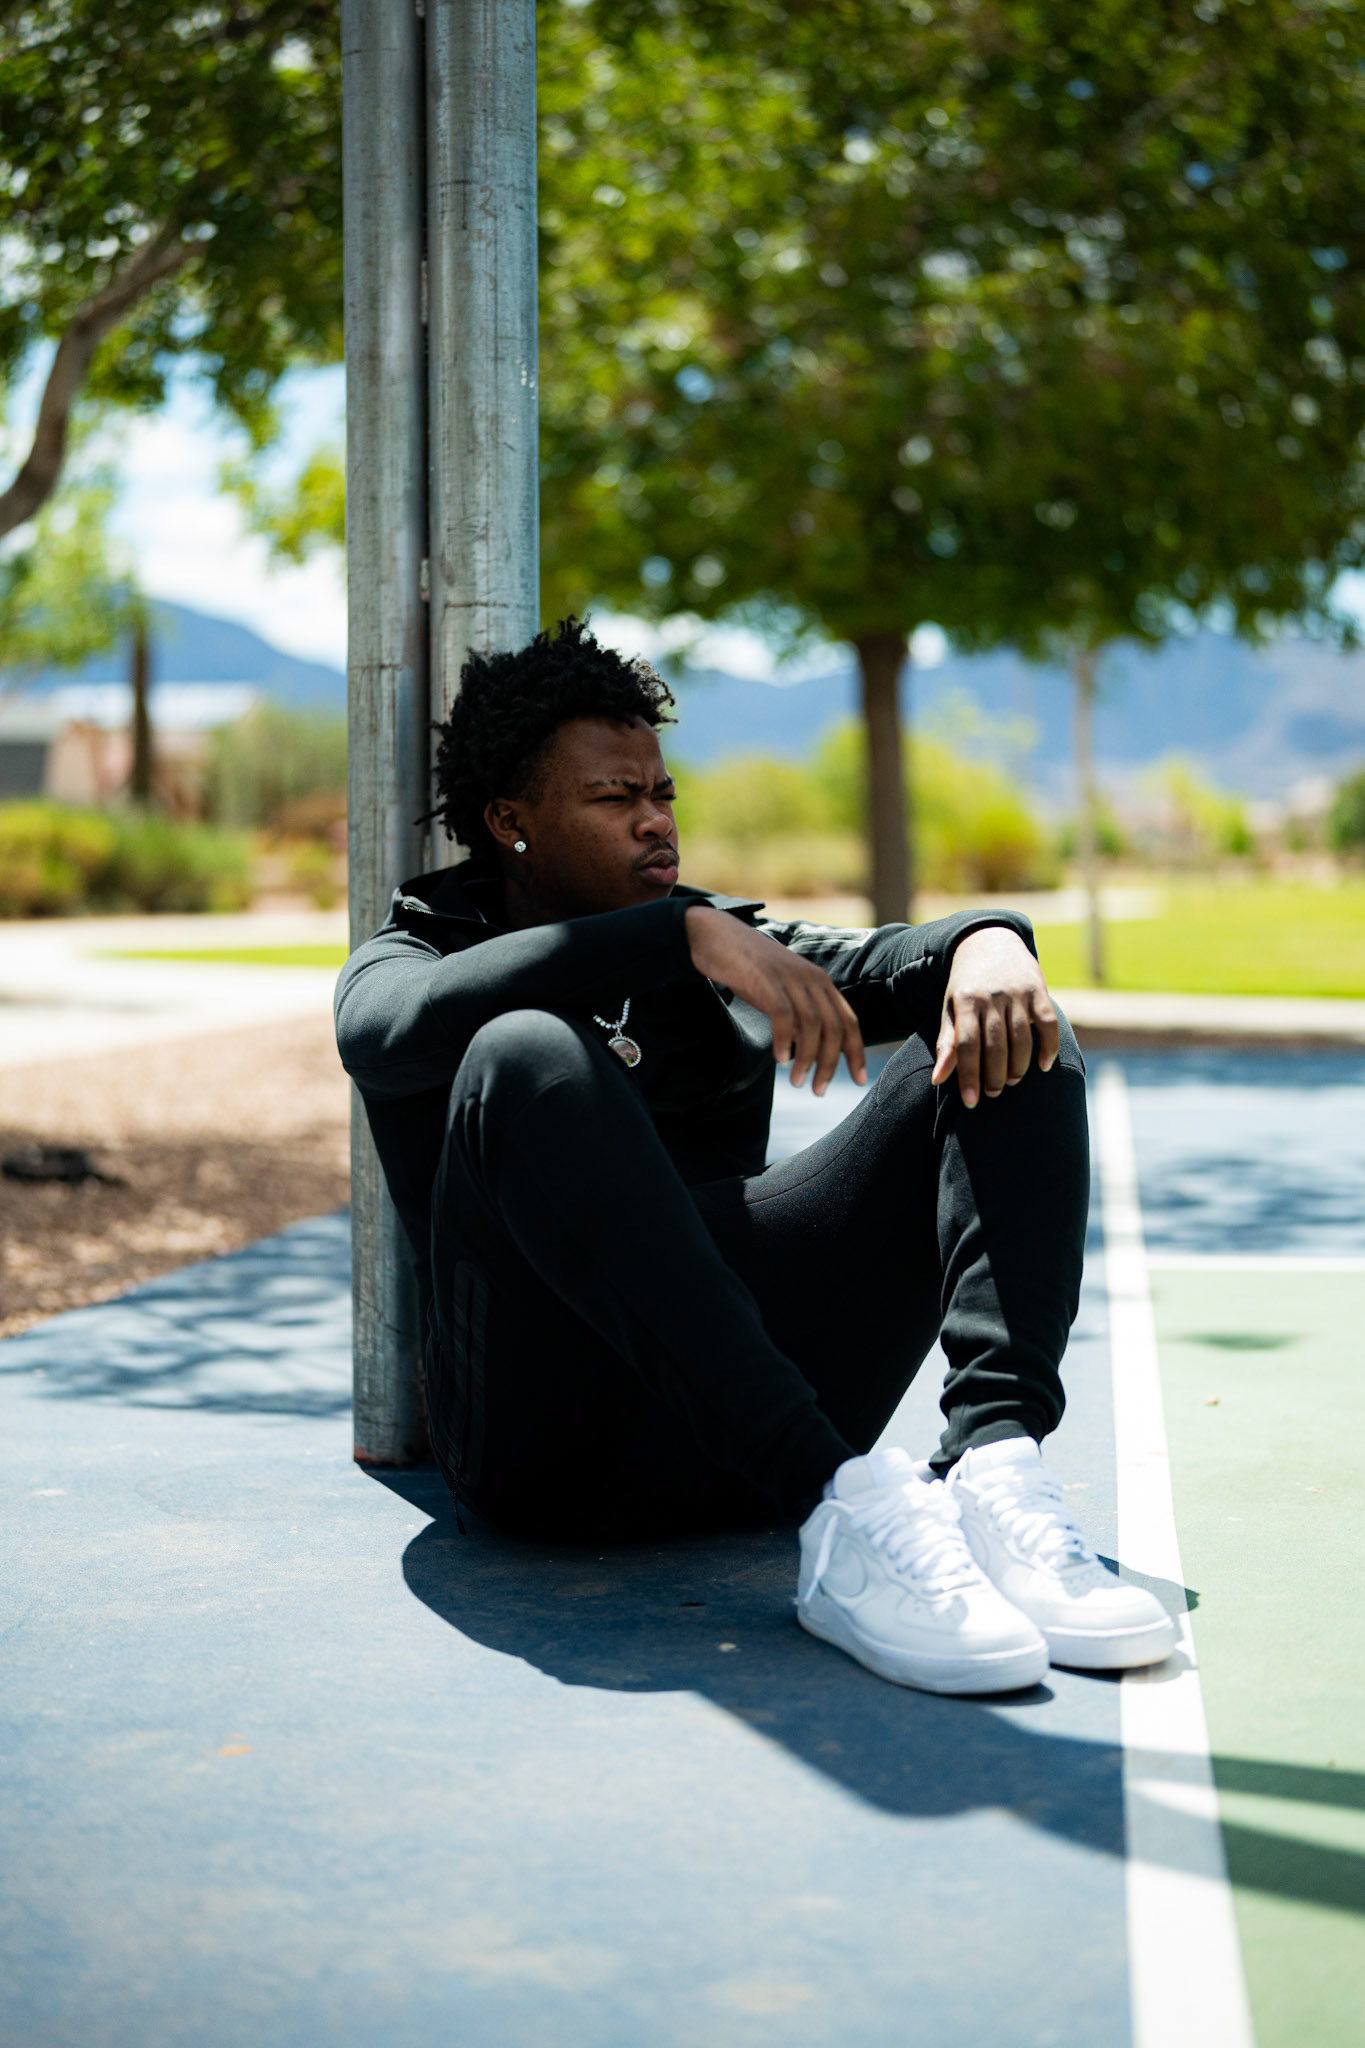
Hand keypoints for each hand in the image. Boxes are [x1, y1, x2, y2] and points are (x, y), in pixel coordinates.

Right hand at [685, 905, 866, 1093]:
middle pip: (834, 1028)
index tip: (860, 1080)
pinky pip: (784, 1015)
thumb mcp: (783, 992)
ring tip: (797, 1082)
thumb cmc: (750, 970)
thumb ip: (799, 1016)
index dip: (856, 1053)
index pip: (849, 1021)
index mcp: (821, 982)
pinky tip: (781, 1059)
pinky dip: (785, 1040)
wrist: (718, 937)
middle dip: (829, 1064)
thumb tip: (811, 1051)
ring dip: (807, 1058)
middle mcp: (812, 979)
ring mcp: (790, 978)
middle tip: (818, 1091)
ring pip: (812, 1025)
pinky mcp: (767, 980)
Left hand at [932, 927, 1058, 1107]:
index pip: (967, 1045)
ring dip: (1018, 1066)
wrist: (989, 942)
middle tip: (993, 1093)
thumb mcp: (951, 1008)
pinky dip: (1049, 1047)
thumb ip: (947, 1043)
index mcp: (966, 1000)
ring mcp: (1017, 992)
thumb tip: (937, 1079)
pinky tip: (1043, 1066)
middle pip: (995, 1045)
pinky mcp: (1039, 989)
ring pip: (1022, 1038)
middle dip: (994, 1075)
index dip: (969, 1075)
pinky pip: (1048, 1023)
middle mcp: (992, 995)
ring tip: (1012, 1081)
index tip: (971, 1101)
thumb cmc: (966, 985)